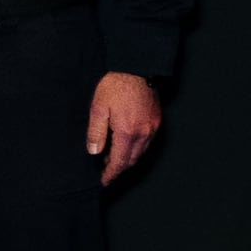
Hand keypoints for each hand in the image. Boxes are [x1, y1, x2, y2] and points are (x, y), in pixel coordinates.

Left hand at [87, 71, 162, 185]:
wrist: (135, 69)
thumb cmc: (114, 87)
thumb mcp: (98, 108)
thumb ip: (96, 132)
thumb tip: (94, 152)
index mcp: (128, 132)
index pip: (119, 161)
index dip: (110, 173)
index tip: (103, 181)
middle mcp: (144, 133)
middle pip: (131, 160)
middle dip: (118, 169)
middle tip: (105, 172)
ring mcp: (152, 127)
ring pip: (140, 153)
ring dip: (127, 159)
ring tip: (111, 159)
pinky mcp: (156, 121)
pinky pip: (147, 142)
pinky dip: (135, 149)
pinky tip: (124, 145)